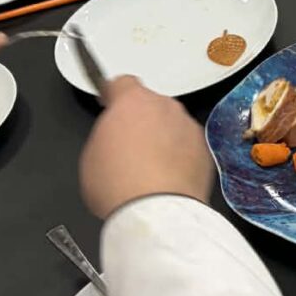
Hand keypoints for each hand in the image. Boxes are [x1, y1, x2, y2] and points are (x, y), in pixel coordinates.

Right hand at [79, 75, 211, 219]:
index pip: (123, 83)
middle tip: (129, 149)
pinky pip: (188, 147)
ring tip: (149, 170)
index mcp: (132, 102)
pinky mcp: (204, 150)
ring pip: (172, 126)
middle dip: (142, 122)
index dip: (115, 95)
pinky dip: (180, 157)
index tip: (111, 104)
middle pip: (151, 106)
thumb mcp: (91, 155)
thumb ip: (105, 133)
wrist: (155, 212)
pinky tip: (167, 179)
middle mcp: (165, 107)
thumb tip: (112, 135)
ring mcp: (188, 127)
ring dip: (163, 139)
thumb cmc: (119, 185)